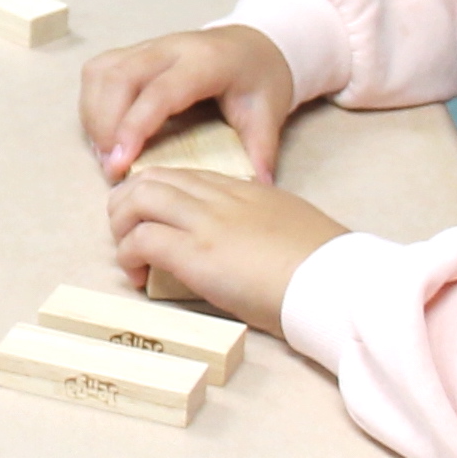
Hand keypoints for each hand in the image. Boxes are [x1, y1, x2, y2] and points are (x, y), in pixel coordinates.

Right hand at [81, 25, 297, 178]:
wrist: (255, 44)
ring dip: (94, 116)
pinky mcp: (132, 52)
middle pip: (118, 77)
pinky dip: (92, 104)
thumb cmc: (259, 79)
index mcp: (205, 61)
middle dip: (105, 126)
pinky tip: (104, 133)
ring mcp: (147, 46)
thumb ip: (261, 149)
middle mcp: (169, 48)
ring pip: (101, 72)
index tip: (120, 165)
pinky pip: (98, 72)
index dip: (134, 127)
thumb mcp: (269, 112)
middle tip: (112, 167)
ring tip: (106, 154)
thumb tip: (256, 186)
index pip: (159, 92)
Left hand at [108, 166, 345, 332]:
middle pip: (152, 178)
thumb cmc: (323, 266)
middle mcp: (219, 197)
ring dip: (121, 226)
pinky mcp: (196, 252)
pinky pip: (142, 239)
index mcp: (243, 189)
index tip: (151, 218)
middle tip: (127, 234)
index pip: (183, 175)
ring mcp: (206, 221)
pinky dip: (128, 256)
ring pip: (138, 198)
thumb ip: (259, 222)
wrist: (336, 281)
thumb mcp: (288, 226)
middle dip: (126, 203)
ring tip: (128, 255)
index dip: (157, 193)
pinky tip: (138, 275)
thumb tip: (241, 240)